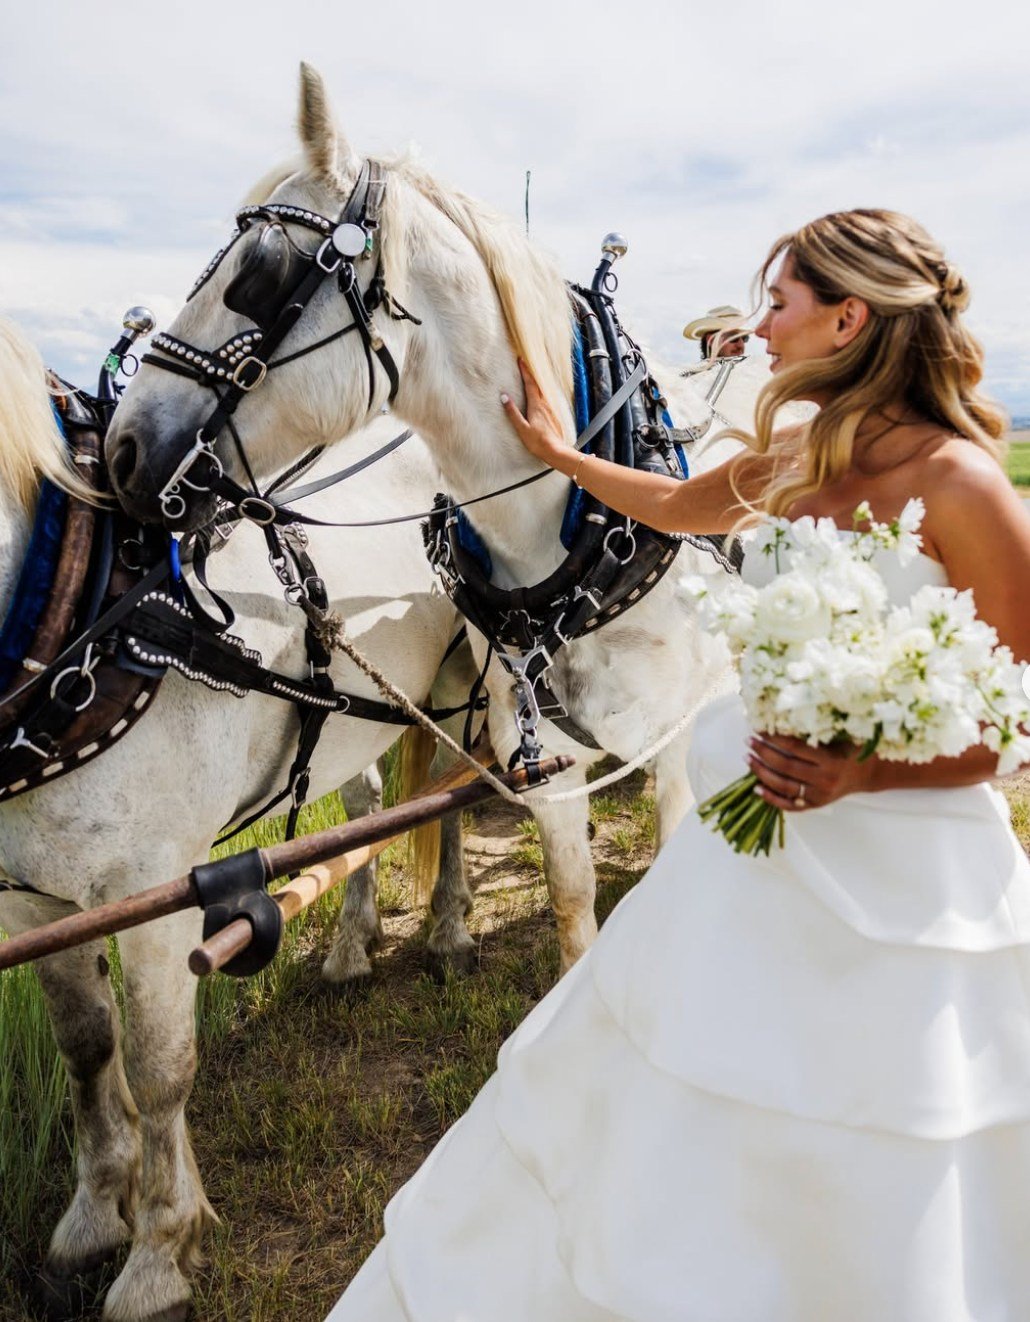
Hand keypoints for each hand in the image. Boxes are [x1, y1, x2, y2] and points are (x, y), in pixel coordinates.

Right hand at [500, 359, 566, 466]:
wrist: (555, 451)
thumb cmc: (537, 441)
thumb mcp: (521, 428)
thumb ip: (513, 412)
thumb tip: (504, 397)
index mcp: (536, 405)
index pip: (530, 383)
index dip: (525, 371)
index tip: (521, 360)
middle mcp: (545, 403)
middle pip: (538, 384)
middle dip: (531, 373)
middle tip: (525, 363)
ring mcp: (551, 409)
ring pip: (543, 390)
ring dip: (537, 381)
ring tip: (532, 375)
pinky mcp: (554, 415)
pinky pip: (547, 397)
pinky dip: (542, 391)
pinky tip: (541, 393)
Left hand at [747, 733, 871, 811]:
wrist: (867, 773)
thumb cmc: (852, 749)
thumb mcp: (840, 736)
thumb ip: (817, 730)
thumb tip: (783, 715)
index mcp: (831, 759)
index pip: (795, 747)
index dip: (774, 738)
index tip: (760, 728)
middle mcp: (824, 779)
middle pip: (785, 767)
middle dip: (763, 753)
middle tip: (749, 741)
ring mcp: (819, 795)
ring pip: (783, 786)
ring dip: (761, 772)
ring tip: (748, 758)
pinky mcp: (815, 805)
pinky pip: (789, 805)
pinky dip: (771, 798)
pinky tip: (757, 788)